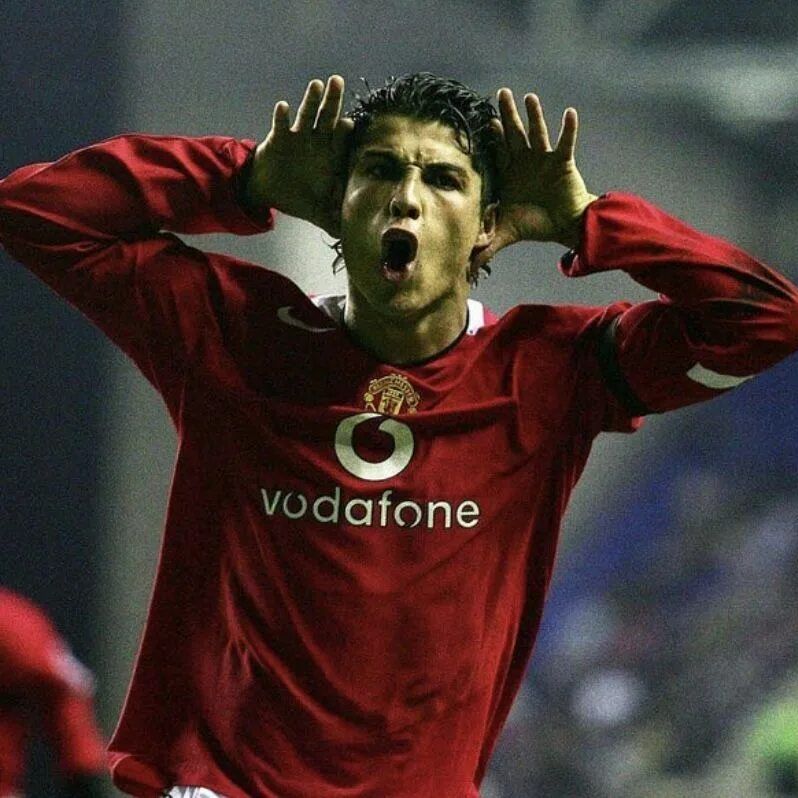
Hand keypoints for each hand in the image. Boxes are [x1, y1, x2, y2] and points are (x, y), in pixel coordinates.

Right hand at [243, 76, 353, 236]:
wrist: (270, 190)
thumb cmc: (299, 196)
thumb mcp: (318, 212)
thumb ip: (334, 222)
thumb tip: (349, 239)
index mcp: (330, 157)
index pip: (341, 141)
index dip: (344, 133)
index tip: (349, 124)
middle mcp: (317, 142)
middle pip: (327, 118)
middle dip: (333, 101)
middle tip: (338, 82)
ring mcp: (298, 137)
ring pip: (307, 115)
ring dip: (311, 100)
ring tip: (316, 85)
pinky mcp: (278, 138)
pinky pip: (280, 124)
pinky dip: (281, 116)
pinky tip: (282, 107)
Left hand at [472, 90, 596, 270]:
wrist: (562, 226)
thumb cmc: (533, 224)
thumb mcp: (504, 233)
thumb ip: (484, 245)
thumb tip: (464, 268)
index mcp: (510, 173)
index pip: (498, 151)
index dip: (491, 137)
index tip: (483, 122)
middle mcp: (526, 161)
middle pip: (514, 134)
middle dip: (508, 115)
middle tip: (501, 93)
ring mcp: (545, 159)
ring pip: (538, 133)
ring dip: (534, 116)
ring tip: (529, 98)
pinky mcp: (563, 162)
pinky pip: (566, 142)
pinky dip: (568, 129)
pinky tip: (569, 112)